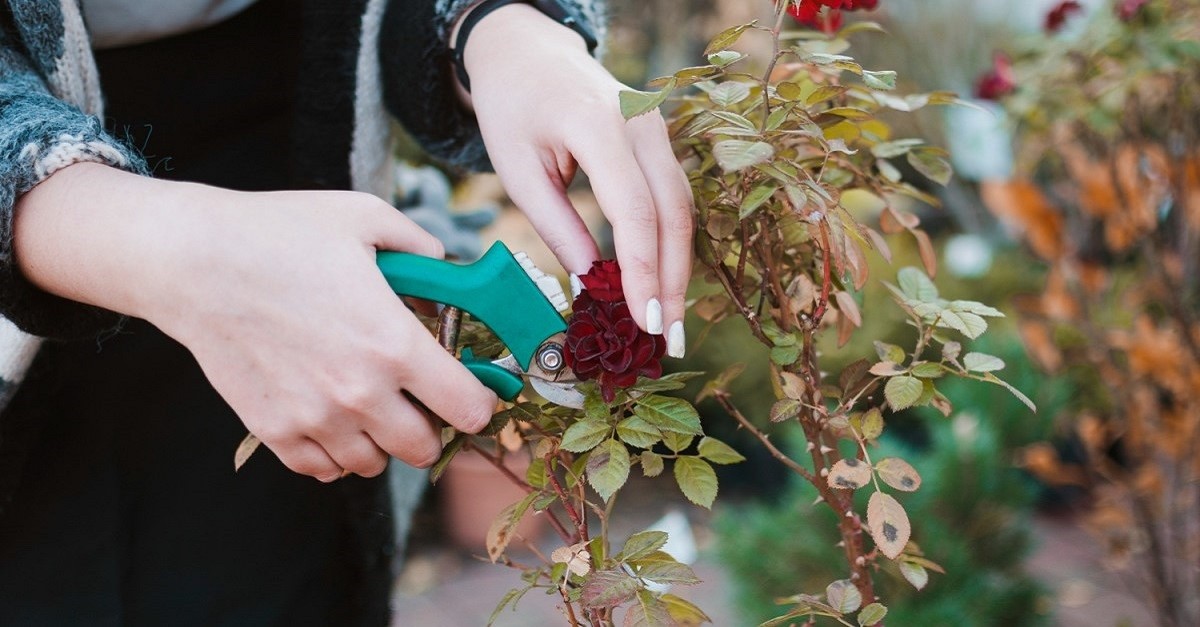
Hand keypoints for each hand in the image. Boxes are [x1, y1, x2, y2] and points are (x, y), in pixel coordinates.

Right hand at [14, 164, 498, 480]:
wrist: (193, 261)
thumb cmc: (279, 233)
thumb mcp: (365, 218)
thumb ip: (421, 246)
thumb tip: (447, 266)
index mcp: (394, 344)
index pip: (469, 408)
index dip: (479, 401)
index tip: (472, 389)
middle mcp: (360, 392)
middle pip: (425, 447)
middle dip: (432, 425)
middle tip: (419, 397)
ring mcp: (315, 418)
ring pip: (374, 464)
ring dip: (381, 440)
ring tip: (370, 403)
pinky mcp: (274, 431)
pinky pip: (323, 468)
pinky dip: (334, 451)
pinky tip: (331, 415)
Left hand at [460, 4, 693, 357]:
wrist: (527, 51)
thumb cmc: (512, 107)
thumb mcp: (518, 170)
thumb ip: (558, 227)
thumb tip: (594, 285)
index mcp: (597, 125)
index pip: (635, 211)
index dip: (643, 273)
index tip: (643, 323)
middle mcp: (641, 121)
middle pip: (673, 214)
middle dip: (671, 282)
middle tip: (667, 341)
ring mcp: (658, 126)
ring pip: (682, 208)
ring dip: (677, 268)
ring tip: (666, 324)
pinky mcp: (660, 138)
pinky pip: (674, 196)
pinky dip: (671, 243)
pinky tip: (662, 283)